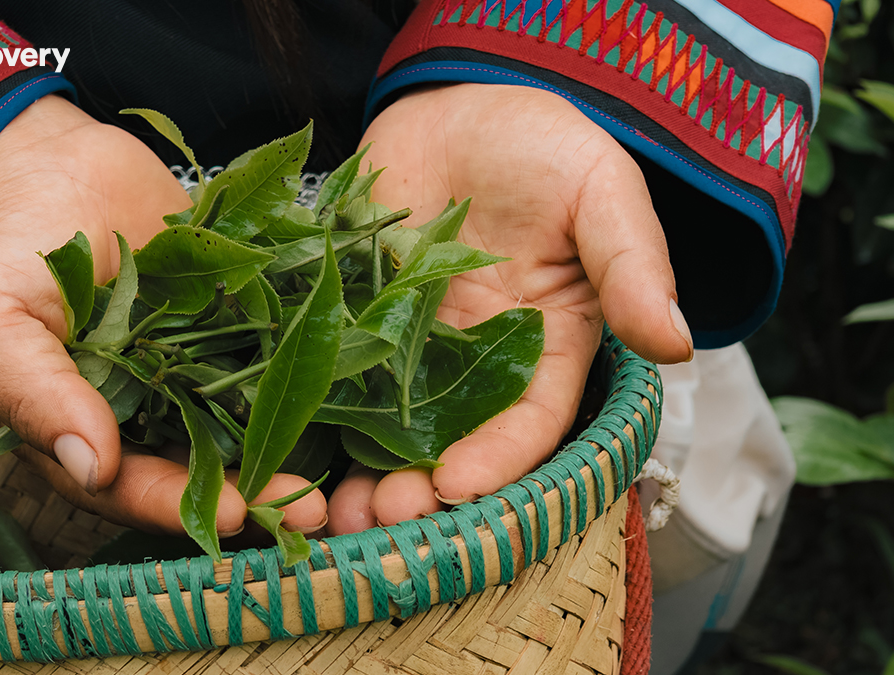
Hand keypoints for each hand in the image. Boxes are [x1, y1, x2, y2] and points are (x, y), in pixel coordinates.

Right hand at [0, 95, 326, 536]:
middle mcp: (133, 409)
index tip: (232, 512)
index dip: (175, 504)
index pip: (124, 486)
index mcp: (72, 425)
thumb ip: (30, 390)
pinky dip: (300, 376)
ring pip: (236, 422)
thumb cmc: (1, 237)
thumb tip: (92, 464)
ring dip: (284, 448)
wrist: (44, 155)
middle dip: (250, 492)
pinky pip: (261, 355)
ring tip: (337, 474)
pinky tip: (346, 391)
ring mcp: (182, 364)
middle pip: (193, 468)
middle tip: (309, 511)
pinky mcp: (221, 320)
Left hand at [326, 84, 692, 533]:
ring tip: (328, 514)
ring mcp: (409, 350)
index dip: (498, 460)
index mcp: (548, 349)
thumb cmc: (541, 145)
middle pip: (449, 446)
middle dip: (416, 491)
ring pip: (381, 431)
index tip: (458, 485)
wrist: (458, 107)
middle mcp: (477, 366)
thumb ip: (633, 266)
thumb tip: (676, 344)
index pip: (530, 423)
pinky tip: (279, 455)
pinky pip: (326, 379)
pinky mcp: (352, 325)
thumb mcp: (600, 192)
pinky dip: (306, 419)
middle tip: (380, 519)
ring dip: (355, 476)